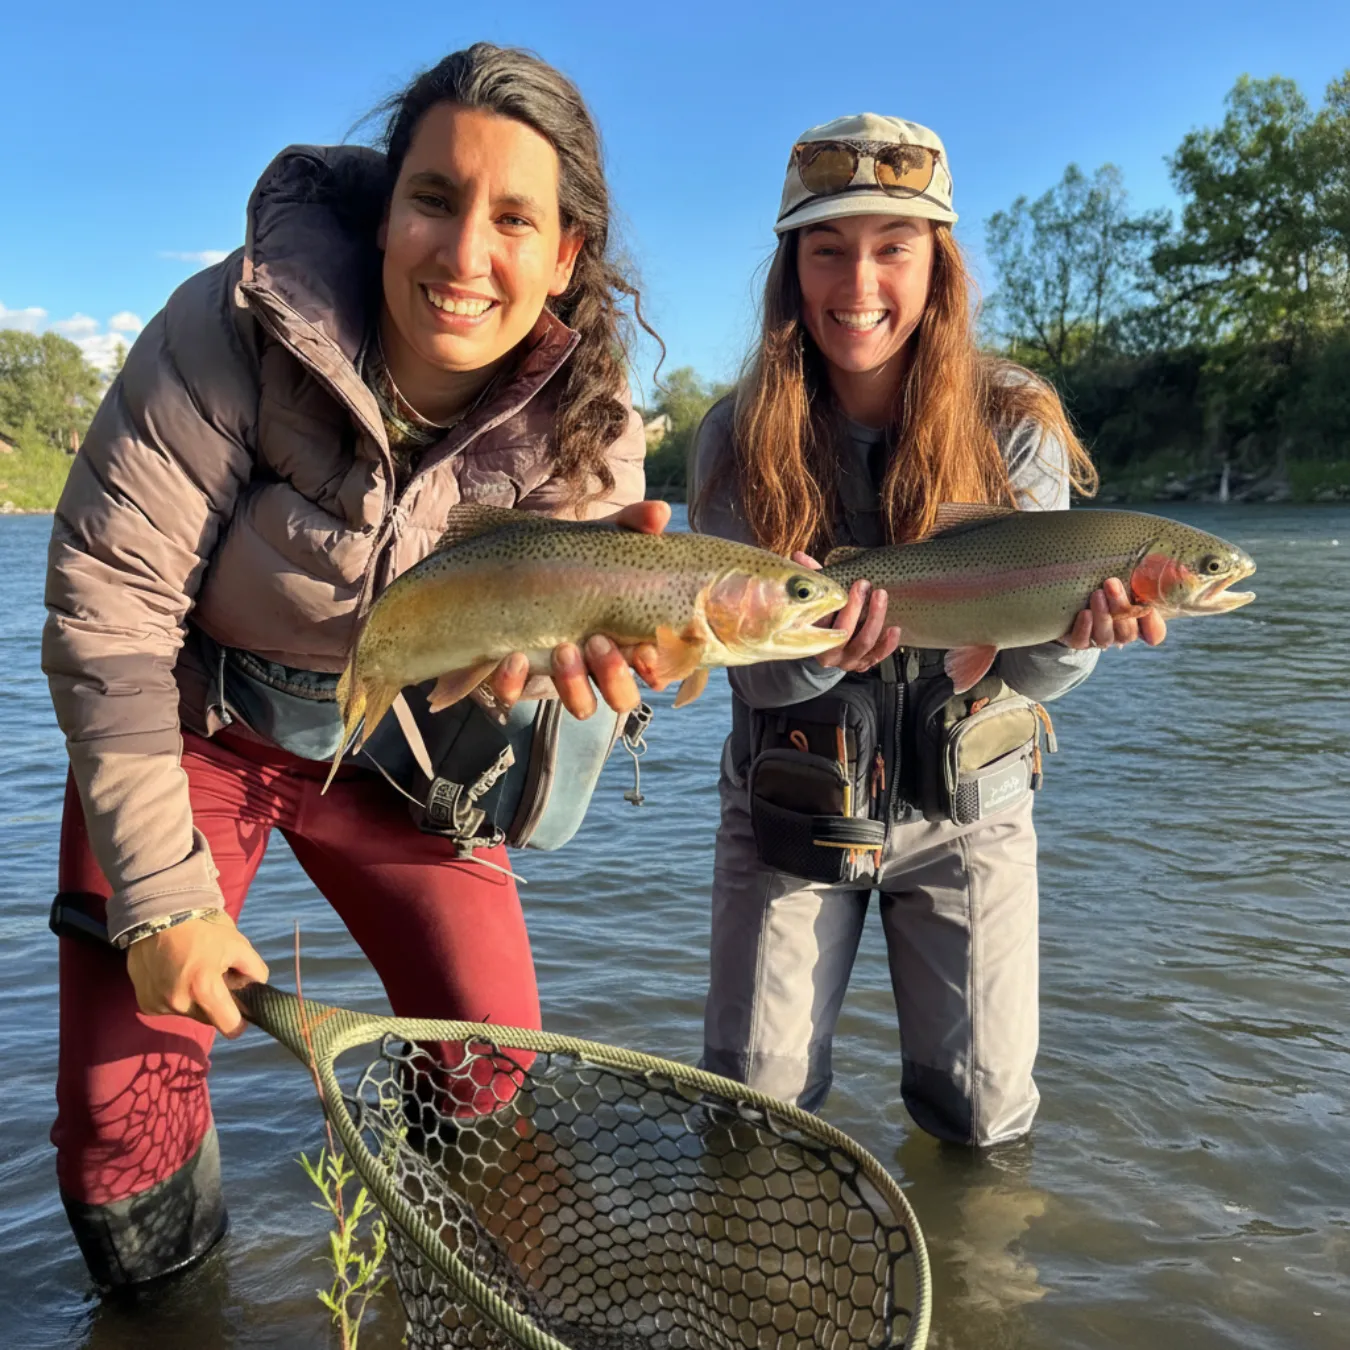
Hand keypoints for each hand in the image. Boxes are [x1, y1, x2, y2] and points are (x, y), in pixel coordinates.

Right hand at [126, 912, 269, 1037]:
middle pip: (209, 1019)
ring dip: (194, 1001)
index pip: (229, 1025)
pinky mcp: (146, 1004)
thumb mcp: (237, 945)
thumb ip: (255, 970)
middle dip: (215, 1004)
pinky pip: (169, 1009)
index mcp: (205, 988)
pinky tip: (174, 975)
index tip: (241, 1014)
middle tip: (213, 979)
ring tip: (191, 973)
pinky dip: (175, 997)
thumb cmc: (203, 931)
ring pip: (189, 1013)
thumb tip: (258, 990)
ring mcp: (160, 1005)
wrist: (158, 917)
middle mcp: (180, 1002)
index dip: (240, 1021)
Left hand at [485, 500, 672, 718]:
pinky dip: (514, 681)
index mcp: (621, 637)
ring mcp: (555, 675)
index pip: (650, 665)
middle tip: (597, 642)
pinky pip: (516, 695)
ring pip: (582, 705)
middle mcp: (593, 665)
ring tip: (562, 651)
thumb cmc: (560, 560)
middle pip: (621, 697)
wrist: (496, 568)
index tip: (647, 654)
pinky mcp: (515, 678)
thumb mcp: (595, 540)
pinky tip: (511, 656)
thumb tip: (660, 512)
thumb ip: (630, 525)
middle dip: (614, 676)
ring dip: (575, 684)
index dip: (655, 669)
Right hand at [791, 550, 900, 672]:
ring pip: (864, 643)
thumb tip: (798, 556)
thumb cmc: (821, 619)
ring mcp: (847, 661)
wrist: (826, 651)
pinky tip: (895, 628)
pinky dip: (888, 644)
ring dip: (875, 618)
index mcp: (812, 639)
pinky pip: (878, 656)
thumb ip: (811, 579)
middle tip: (864, 585)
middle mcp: (829, 654)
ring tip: (881, 596)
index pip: (822, 623)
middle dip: (856, 607)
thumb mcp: (814, 602)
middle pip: (844, 632)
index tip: (848, 584)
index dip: (836, 604)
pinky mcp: (863, 664)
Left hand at [1058, 576, 1166, 649]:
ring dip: (1103, 615)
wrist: (1071, 597)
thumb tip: (1169, 560)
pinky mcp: (1078, 641)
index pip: (1154, 634)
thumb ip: (1148, 572)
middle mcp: (1121, 633)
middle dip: (1121, 607)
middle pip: (1127, 632)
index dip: (1153, 625)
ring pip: (1105, 636)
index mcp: (1138, 621)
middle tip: (1112, 583)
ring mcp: (1099, 639)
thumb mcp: (1128, 576)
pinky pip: (1082, 641)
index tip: (1149, 608)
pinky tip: (1084, 613)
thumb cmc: (1107, 582)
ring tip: (1096, 594)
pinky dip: (1084, 628)